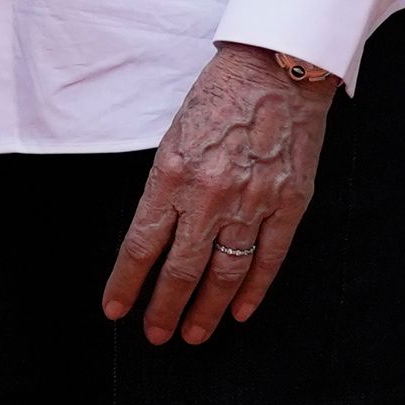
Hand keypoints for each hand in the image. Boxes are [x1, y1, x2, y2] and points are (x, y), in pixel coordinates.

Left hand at [102, 43, 338, 345]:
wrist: (277, 69)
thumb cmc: (217, 98)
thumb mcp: (173, 136)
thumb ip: (165, 187)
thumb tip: (154, 236)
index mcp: (171, 174)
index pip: (140, 245)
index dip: (126, 283)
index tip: (114, 310)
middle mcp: (209, 195)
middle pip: (181, 269)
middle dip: (164, 308)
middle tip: (155, 335)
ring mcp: (253, 202)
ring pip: (225, 272)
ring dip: (207, 309)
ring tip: (194, 334)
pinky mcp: (290, 204)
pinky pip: (269, 258)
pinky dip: (253, 289)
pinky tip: (239, 311)